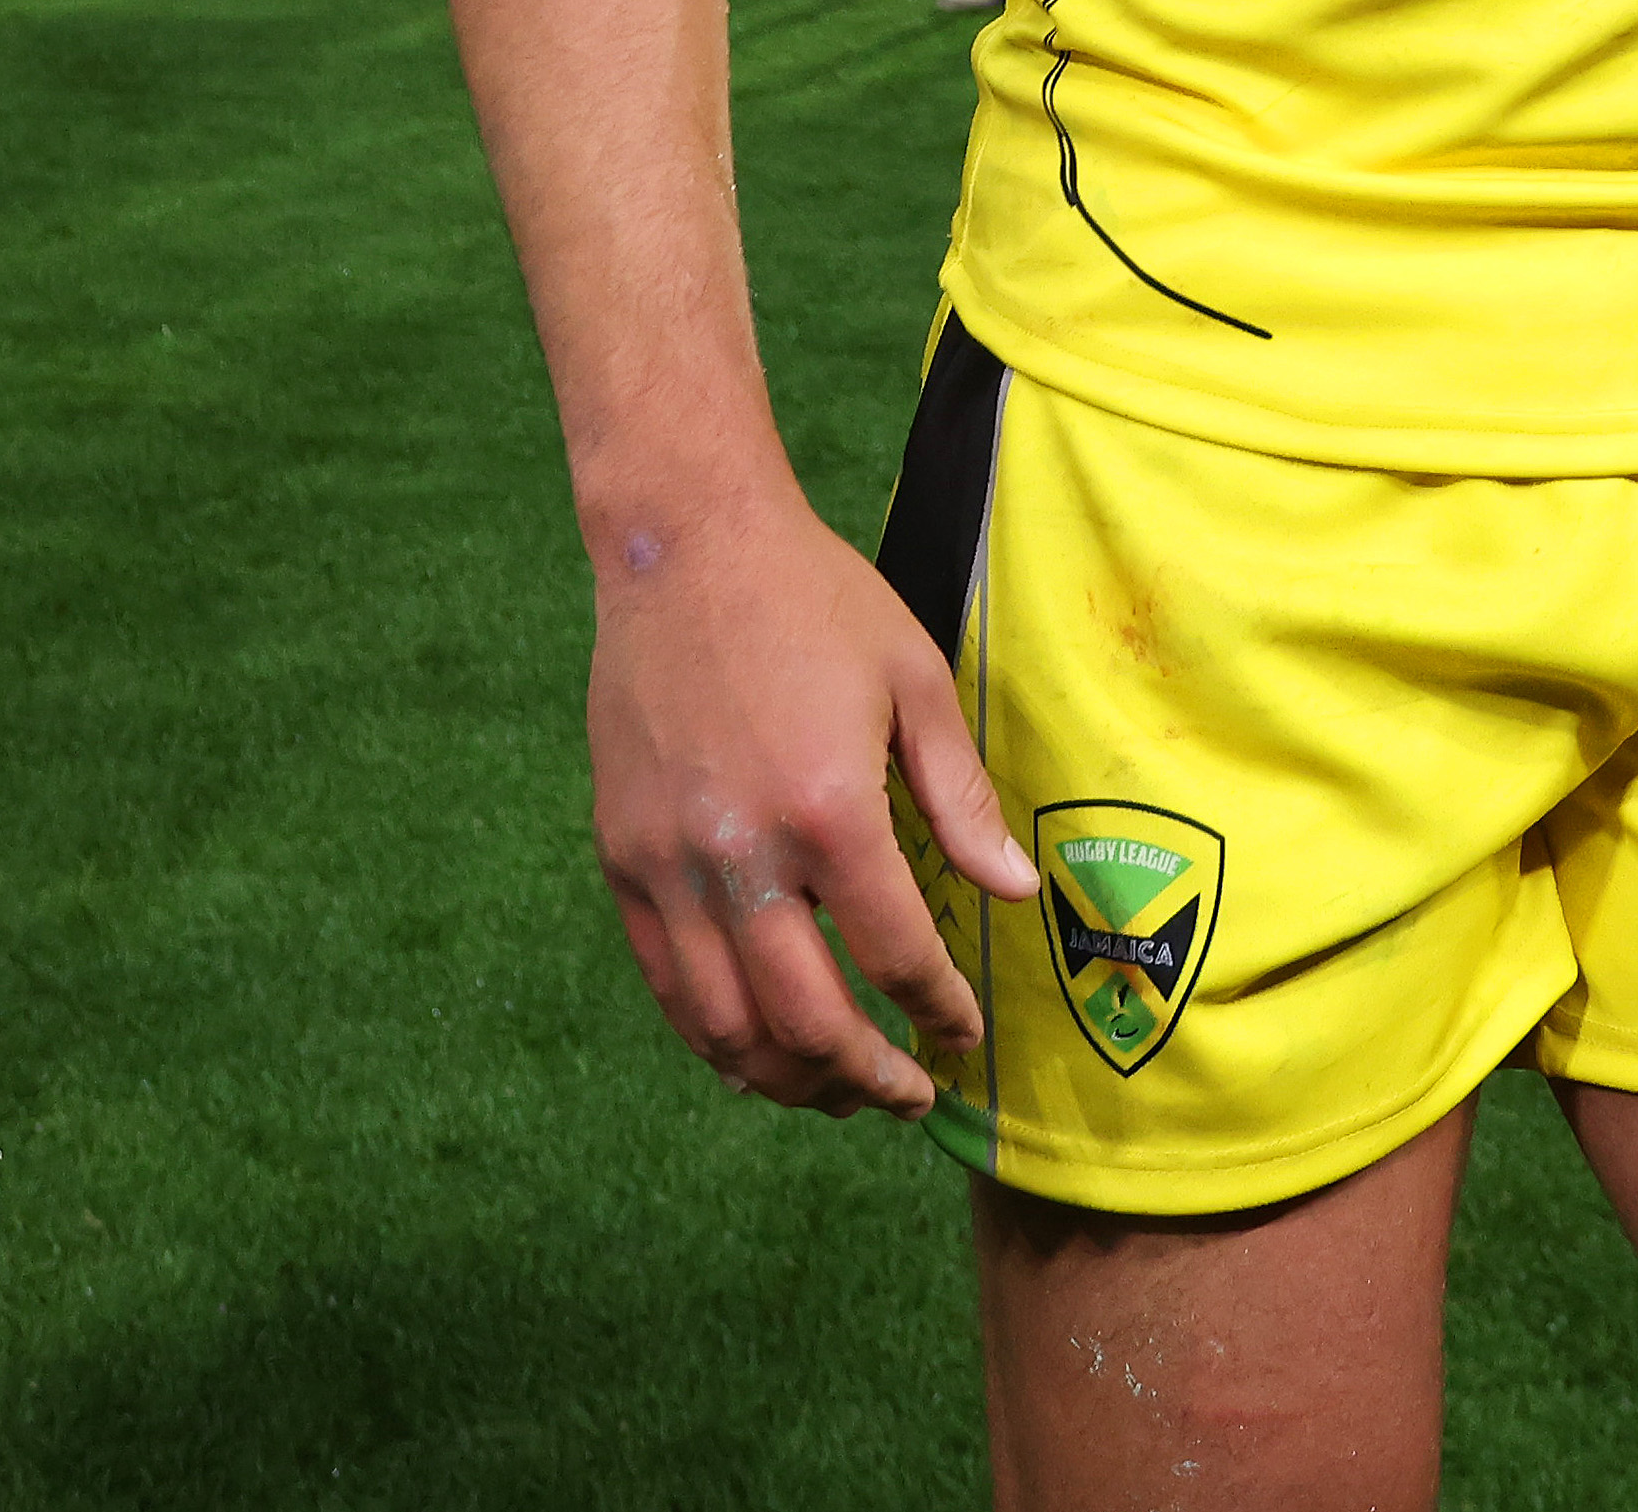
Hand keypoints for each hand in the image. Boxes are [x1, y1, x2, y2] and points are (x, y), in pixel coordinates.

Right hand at [581, 497, 1036, 1113]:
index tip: (964, 1036)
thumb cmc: (812, 600)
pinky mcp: (622, 856)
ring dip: (788, 1079)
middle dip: (867, 1078)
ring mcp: (670, 862)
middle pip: (807, 1022)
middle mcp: (743, 853)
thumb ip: (961, 799)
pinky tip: (757, 1045)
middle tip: (907, 1095)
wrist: (683, 541)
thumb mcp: (914, 681)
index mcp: (831, 810)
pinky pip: (667, 983)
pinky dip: (714, 1034)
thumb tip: (1016, 891)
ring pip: (726, 1026)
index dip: (940, 1013)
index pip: (896, 958)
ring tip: (835, 1089)